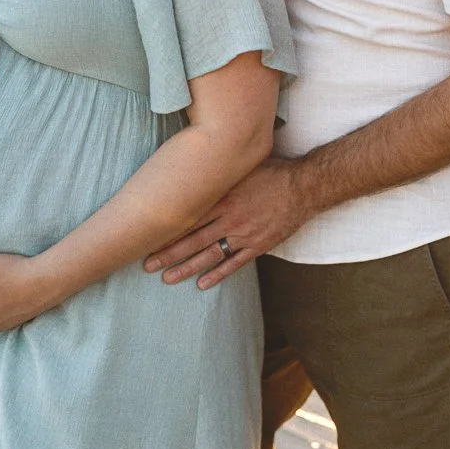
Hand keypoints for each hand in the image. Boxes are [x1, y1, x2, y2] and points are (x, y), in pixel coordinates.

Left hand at [142, 158, 312, 289]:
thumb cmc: (271, 172)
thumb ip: (217, 172)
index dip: (166, 229)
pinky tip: (202, 283)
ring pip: (210, 255)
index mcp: (223, 197)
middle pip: (193, 239)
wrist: (303, 187)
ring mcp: (244, 234)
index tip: (146, 237)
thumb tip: (192, 165)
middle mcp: (230, 218)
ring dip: (187, 268)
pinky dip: (218, 274)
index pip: (188, 217)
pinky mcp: (258, 245)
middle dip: (168, 253)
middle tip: (147, 264)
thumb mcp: (241, 167)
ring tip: (167, 278)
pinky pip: (234, 263)